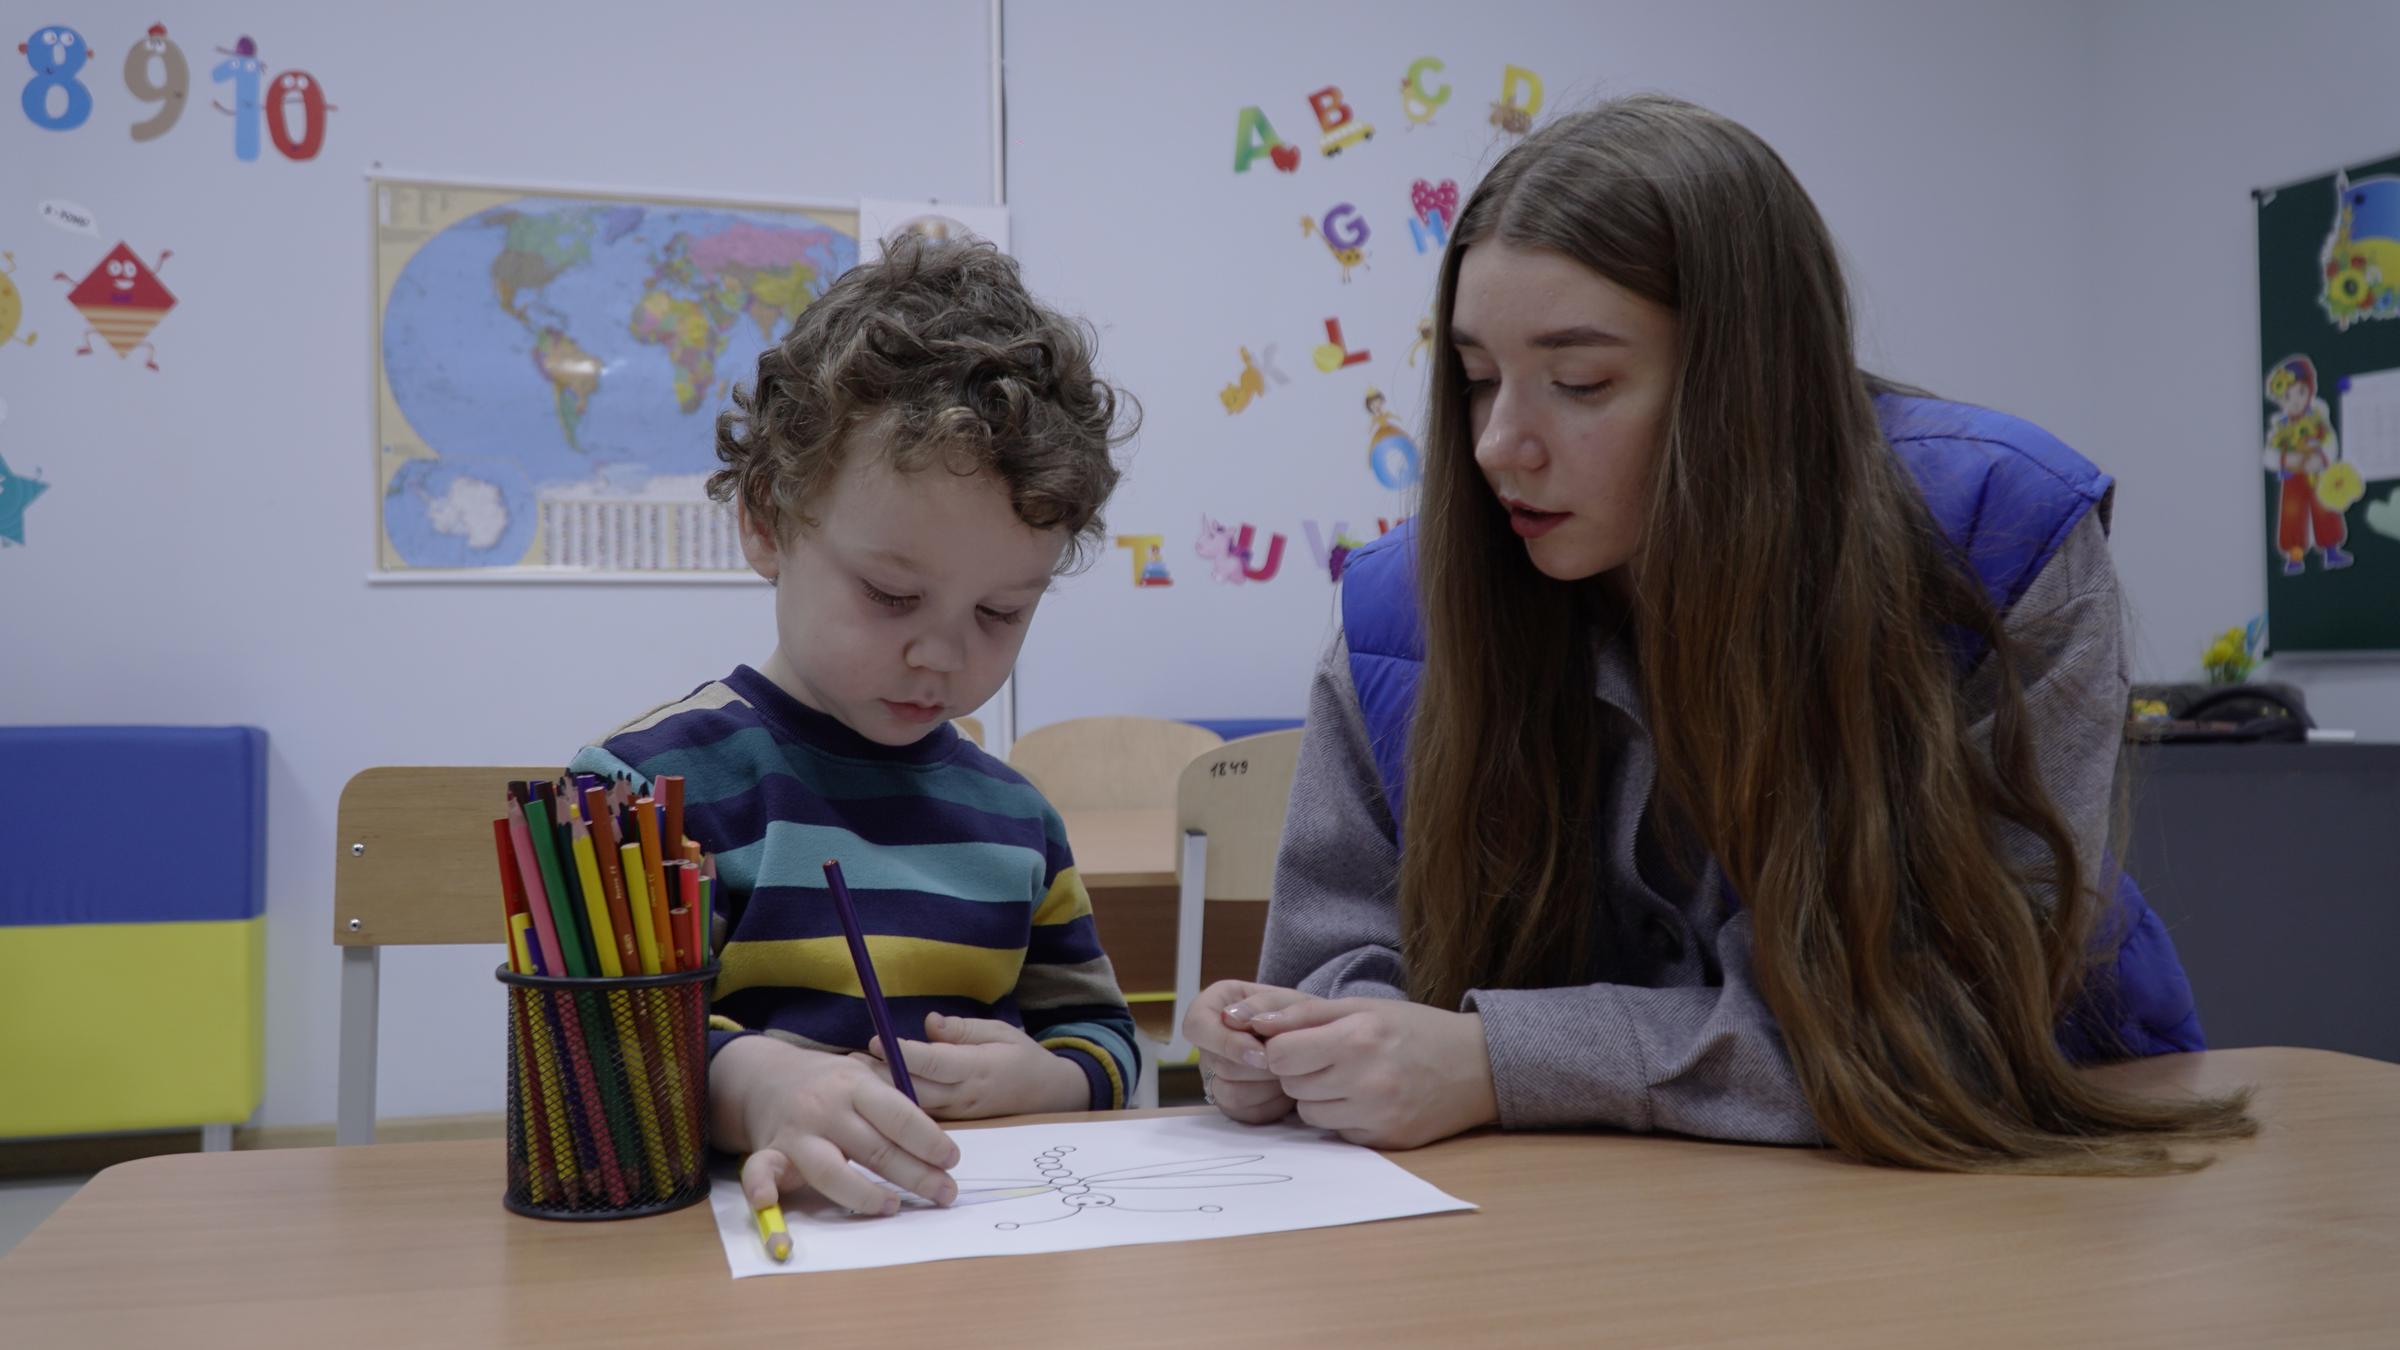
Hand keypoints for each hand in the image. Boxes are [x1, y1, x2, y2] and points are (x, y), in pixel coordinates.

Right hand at [710, 1035, 958, 1217]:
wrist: (765, 1075)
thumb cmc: (829, 1083)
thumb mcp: (863, 1077)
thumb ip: (893, 1105)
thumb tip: (939, 1147)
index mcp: (856, 1085)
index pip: (899, 1115)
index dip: (929, 1141)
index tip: (952, 1161)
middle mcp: (826, 1108)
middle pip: (875, 1148)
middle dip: (916, 1175)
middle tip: (946, 1194)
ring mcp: (797, 1132)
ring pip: (831, 1170)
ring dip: (865, 1194)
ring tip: (893, 1206)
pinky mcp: (770, 1152)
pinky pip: (760, 1171)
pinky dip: (760, 1187)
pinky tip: (769, 1202)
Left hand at [855, 1012, 1090, 1119]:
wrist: (1050, 1095)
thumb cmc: (1022, 1056)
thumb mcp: (1000, 1031)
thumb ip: (963, 1030)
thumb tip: (930, 1023)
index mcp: (976, 1068)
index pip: (933, 1062)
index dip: (902, 1053)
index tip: (874, 1040)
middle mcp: (964, 1095)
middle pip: (915, 1090)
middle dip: (881, 1075)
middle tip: (850, 1061)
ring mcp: (958, 1114)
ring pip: (914, 1109)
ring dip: (884, 1093)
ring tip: (854, 1076)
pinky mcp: (955, 1124)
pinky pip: (922, 1118)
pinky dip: (897, 1107)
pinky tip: (875, 1095)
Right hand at [1181, 980, 1323, 1125]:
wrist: (1309, 1038)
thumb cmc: (1293, 1013)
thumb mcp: (1286, 998)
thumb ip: (1262, 1004)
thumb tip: (1232, 1018)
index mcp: (1208, 1009)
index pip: (1197, 1027)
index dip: (1227, 1044)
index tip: (1263, 1053)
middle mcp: (1205, 1045)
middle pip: (1220, 1066)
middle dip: (1261, 1067)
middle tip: (1291, 1061)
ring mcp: (1213, 1077)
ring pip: (1230, 1094)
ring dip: (1268, 1086)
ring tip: (1291, 1072)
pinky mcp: (1229, 1104)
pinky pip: (1244, 1113)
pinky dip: (1272, 1104)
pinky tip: (1287, 1088)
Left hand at [1249, 998, 1498, 1148]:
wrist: (1476, 1065)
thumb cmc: (1415, 1029)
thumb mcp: (1363, 1007)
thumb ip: (1304, 1015)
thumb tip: (1252, 1023)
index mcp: (1357, 1039)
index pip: (1280, 1055)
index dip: (1283, 1048)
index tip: (1300, 1043)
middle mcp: (1366, 1080)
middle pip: (1291, 1085)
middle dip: (1301, 1071)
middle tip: (1330, 1058)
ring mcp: (1377, 1115)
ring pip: (1308, 1113)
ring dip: (1319, 1097)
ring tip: (1350, 1078)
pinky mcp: (1385, 1140)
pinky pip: (1337, 1132)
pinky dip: (1344, 1116)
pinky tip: (1369, 1098)